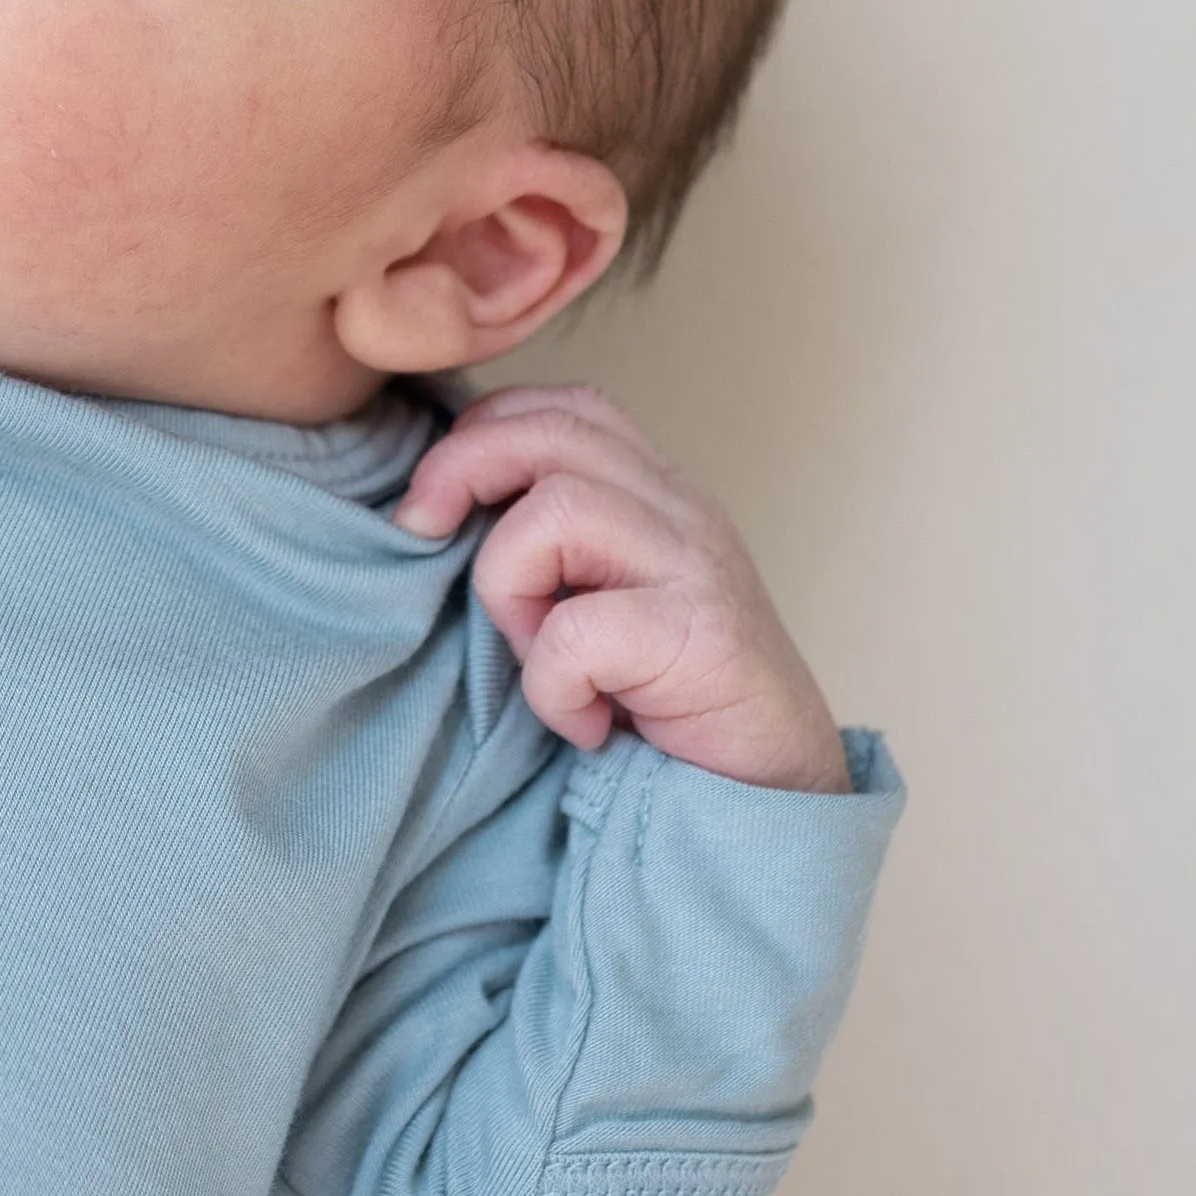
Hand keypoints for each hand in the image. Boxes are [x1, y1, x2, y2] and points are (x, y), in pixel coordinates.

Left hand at [393, 384, 850, 793]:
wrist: (771, 789)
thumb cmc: (662, 697)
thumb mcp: (593, 597)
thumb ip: (545, 542)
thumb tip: (431, 509)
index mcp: (653, 490)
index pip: (562, 406)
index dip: (480, 432)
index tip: (431, 504)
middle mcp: (680, 510)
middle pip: (551, 431)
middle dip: (458, 472)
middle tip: (424, 536)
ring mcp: (697, 567)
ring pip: (556, 513)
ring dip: (509, 589)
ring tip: (537, 656)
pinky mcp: (704, 638)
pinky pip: (579, 632)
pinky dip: (554, 686)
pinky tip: (585, 722)